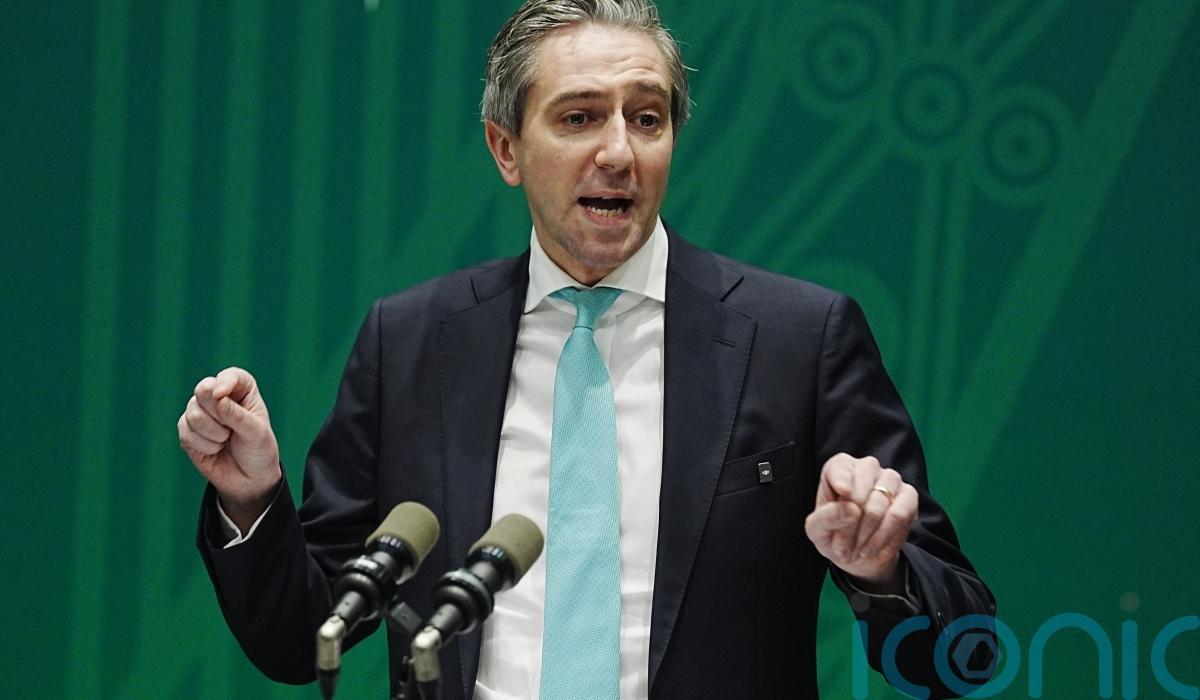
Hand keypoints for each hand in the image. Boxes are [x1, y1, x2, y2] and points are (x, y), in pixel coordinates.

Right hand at [177, 367, 280, 529]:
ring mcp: (200, 413)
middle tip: (231, 430)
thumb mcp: (256, 434)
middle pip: (203, 390)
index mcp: (241, 391)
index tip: (221, 395)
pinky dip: (203, 445)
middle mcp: (218, 397)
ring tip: (226, 440)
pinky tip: (215, 449)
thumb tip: (218, 398)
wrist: (249, 479)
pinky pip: (185, 431)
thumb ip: (238, 416)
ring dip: (212, 433)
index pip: (230, 376)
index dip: (223, 382)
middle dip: (217, 414)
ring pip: (193, 413)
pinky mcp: (187, 431)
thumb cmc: (258, 450)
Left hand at [804, 453, 917, 591]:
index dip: (842, 480)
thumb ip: (826, 517)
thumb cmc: (833, 533)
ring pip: (881, 502)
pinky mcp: (909, 496)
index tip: (844, 493)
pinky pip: (899, 514)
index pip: (840, 468)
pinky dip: (884, 534)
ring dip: (867, 531)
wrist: (858, 552)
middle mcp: (866, 468)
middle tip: (843, 545)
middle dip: (852, 521)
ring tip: (857, 549)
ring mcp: (890, 479)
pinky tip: (873, 546)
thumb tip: (851, 509)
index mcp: (839, 468)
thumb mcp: (817, 530)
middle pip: (862, 487)